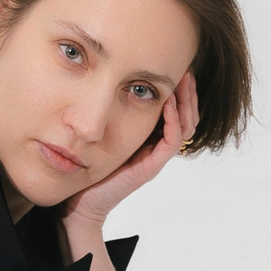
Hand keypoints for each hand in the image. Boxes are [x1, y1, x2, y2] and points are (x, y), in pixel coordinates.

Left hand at [60, 68, 195, 239]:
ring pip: (185, 128)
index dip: (181, 91)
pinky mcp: (150, 168)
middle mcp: (157, 148)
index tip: (179, 68)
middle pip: (187, 117)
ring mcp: (156, 158)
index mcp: (150, 139)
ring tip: (183, 81)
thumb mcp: (104, 131)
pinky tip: (168, 103)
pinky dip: (172, 120)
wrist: (81, 202)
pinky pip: (171, 141)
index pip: (178, 112)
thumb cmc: (89, 167)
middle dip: (189, 93)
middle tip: (187, 70)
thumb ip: (115, 112)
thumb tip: (115, 81)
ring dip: (186, 103)